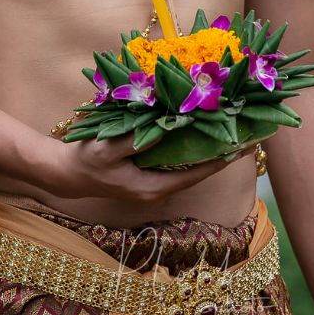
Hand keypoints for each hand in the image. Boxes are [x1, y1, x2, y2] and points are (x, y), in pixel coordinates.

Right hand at [43, 131, 250, 204]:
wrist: (65, 174)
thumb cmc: (86, 161)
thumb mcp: (109, 149)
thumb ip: (137, 139)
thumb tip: (166, 126)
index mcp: (153, 188)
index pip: (196, 174)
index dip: (221, 159)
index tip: (243, 145)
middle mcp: (158, 188)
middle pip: (198, 170)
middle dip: (222, 152)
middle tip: (249, 132)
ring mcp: (153, 181)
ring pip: (190, 165)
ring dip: (210, 147)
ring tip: (234, 129)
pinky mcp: (148, 171)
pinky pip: (177, 159)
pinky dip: (192, 145)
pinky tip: (201, 129)